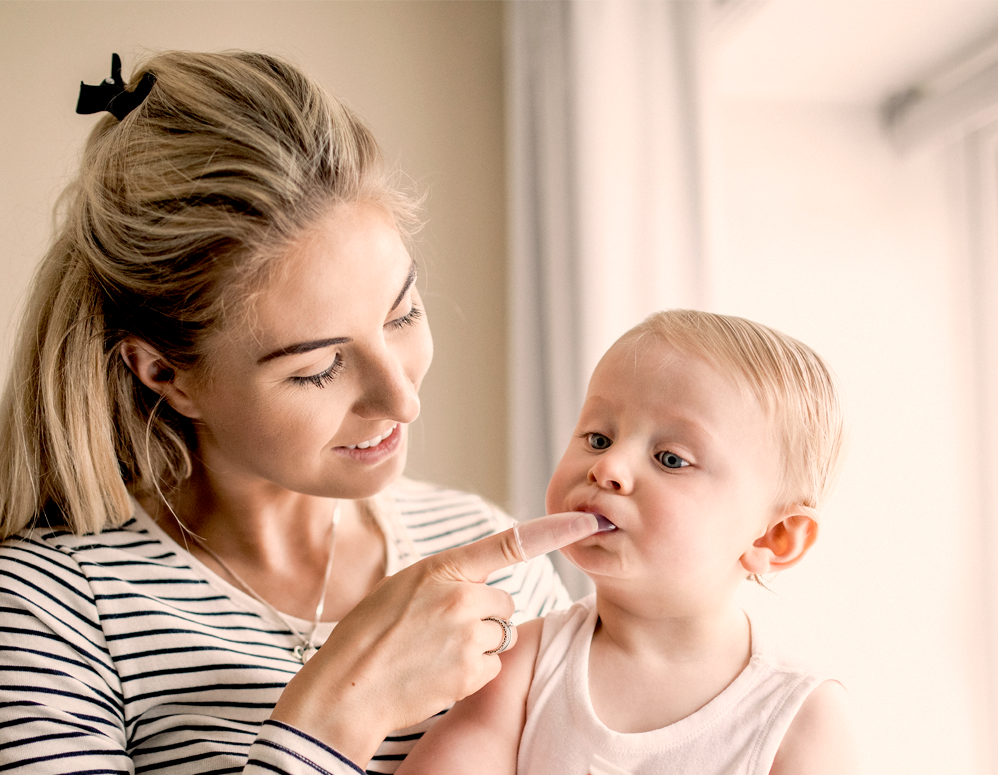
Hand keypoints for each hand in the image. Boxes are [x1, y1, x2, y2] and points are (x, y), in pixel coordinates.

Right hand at [270, 512, 598, 765]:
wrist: (348, 688)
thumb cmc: (368, 634)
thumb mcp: (401, 587)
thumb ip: (444, 578)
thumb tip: (479, 586)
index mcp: (441, 568)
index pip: (507, 544)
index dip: (552, 530)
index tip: (586, 519)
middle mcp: (460, 596)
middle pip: (504, 602)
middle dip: (484, 616)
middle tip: (442, 630)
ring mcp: (467, 634)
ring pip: (500, 635)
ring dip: (479, 644)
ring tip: (435, 653)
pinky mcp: (471, 670)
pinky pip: (493, 665)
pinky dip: (473, 672)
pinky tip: (440, 672)